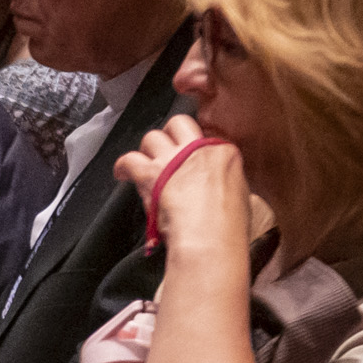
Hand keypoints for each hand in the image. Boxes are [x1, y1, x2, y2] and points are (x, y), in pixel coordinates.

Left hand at [112, 117, 245, 257]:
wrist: (208, 238)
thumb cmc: (228, 227)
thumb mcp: (241, 197)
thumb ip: (228, 184)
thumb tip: (221, 189)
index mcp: (224, 153)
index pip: (206, 137)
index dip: (195, 148)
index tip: (190, 158)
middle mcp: (196, 149)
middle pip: (178, 124)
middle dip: (170, 135)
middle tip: (165, 151)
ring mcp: (172, 159)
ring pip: (152, 137)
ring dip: (147, 150)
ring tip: (144, 164)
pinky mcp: (150, 173)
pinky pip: (129, 159)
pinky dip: (123, 166)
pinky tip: (122, 173)